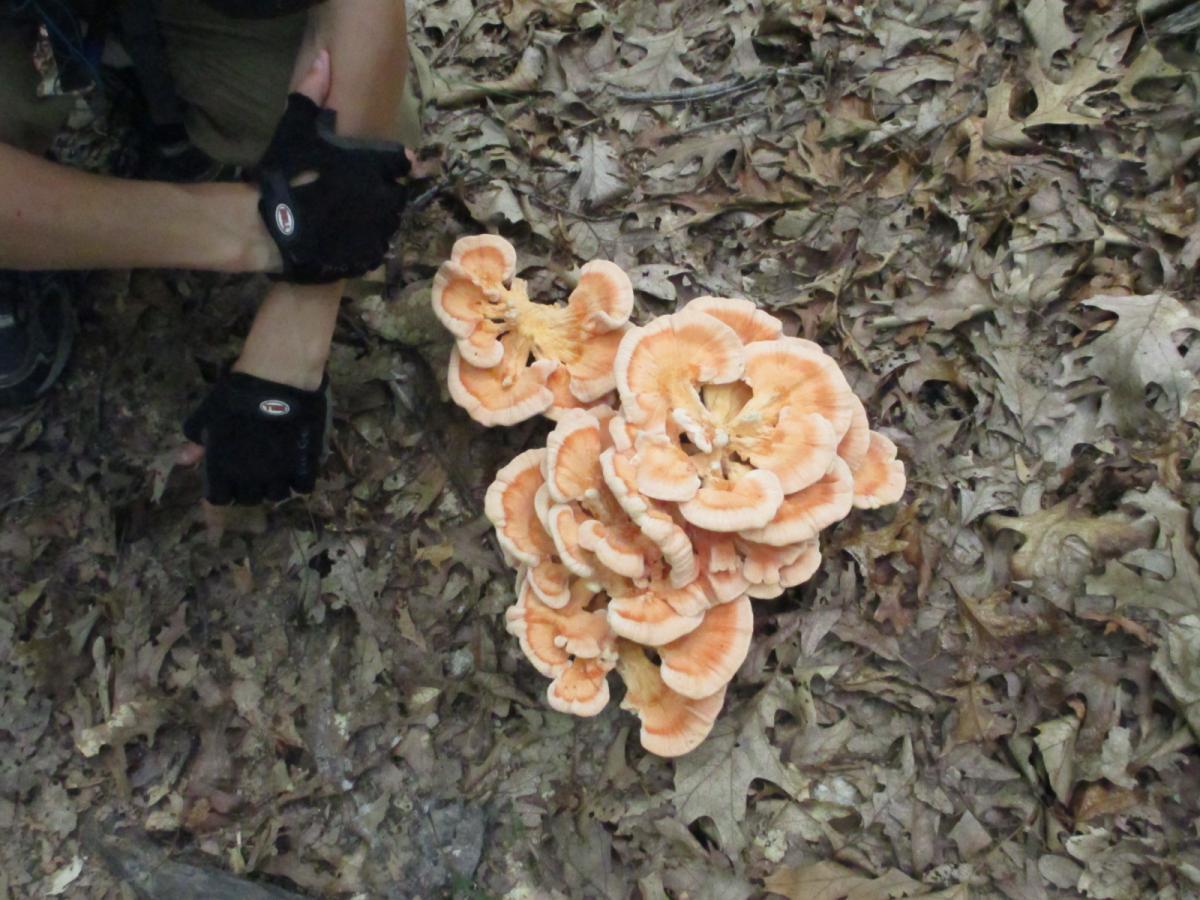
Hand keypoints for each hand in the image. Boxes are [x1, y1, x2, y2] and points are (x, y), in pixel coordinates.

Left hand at [182, 372, 328, 505]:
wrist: (277, 378)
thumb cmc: (237, 394)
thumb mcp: (208, 415)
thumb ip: (196, 442)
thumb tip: (183, 460)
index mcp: (223, 469)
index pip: (219, 499)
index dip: (222, 491)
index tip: (227, 481)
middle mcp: (250, 479)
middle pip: (249, 500)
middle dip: (248, 490)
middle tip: (253, 472)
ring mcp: (279, 474)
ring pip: (277, 495)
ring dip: (274, 486)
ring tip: (276, 470)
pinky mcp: (303, 465)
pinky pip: (302, 487)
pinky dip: (299, 481)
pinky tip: (296, 466)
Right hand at [255, 53, 412, 284]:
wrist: (271, 228)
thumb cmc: (285, 174)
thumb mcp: (295, 127)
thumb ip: (312, 93)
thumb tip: (324, 58)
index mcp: (375, 165)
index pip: (400, 162)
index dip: (391, 164)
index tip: (380, 166)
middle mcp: (385, 196)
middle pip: (397, 193)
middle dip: (383, 191)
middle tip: (361, 193)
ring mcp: (379, 227)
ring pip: (390, 220)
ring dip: (378, 216)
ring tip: (355, 214)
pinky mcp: (370, 253)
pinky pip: (378, 246)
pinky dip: (368, 241)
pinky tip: (350, 235)